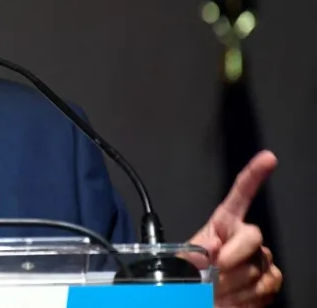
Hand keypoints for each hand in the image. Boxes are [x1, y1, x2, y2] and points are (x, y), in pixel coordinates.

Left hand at [188, 151, 282, 307]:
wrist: (203, 299)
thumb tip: (213, 246)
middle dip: (234, 254)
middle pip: (252, 236)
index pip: (240, 195)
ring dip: (232, 284)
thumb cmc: (191, 276)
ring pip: (255, 267)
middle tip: (215, 270)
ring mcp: (261, 259)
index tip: (267, 158)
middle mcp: (246, 238)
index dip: (254, 175)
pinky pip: (264, 286)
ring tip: (216, 290)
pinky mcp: (271, 280)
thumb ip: (193, 250)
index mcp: (223, 224)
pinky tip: (231, 298)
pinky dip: (245, 297)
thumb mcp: (182, 260)